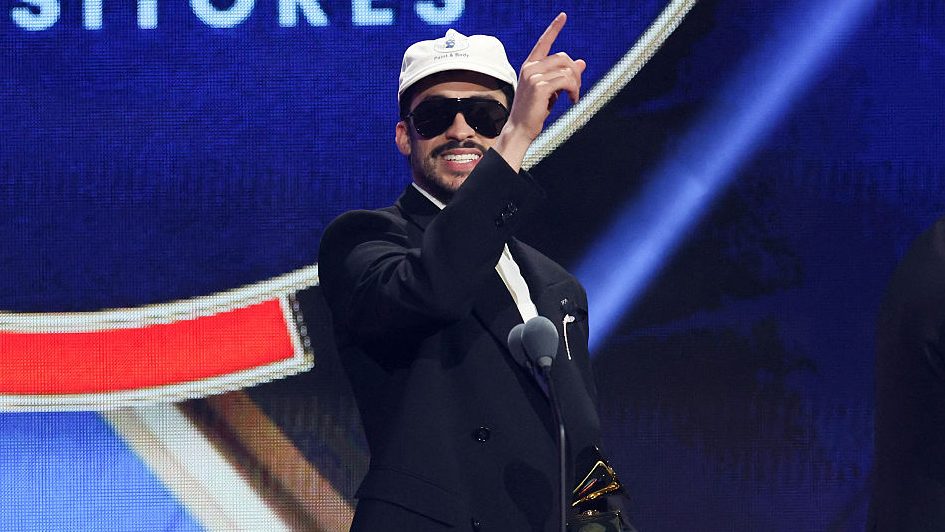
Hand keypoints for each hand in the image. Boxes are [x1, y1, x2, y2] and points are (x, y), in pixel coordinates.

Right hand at [493, 13, 585, 170]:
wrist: (521, 128)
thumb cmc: (535, 111)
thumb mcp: (551, 90)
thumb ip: (564, 75)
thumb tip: (582, 62)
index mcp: (530, 66)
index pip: (544, 42)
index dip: (554, 28)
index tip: (563, 15)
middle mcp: (530, 67)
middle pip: (564, 58)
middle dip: (575, 73)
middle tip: (576, 90)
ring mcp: (533, 76)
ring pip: (567, 70)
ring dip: (576, 84)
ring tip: (573, 97)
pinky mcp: (539, 86)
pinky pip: (566, 81)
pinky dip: (574, 90)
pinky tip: (572, 100)